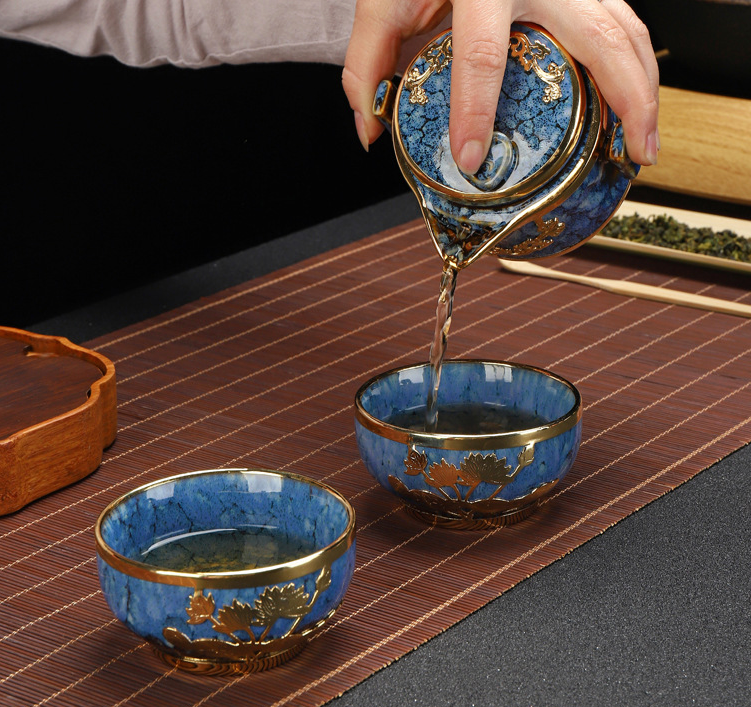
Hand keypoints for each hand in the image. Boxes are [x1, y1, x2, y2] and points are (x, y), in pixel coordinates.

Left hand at [342, 0, 658, 171]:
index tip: (472, 158)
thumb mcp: (384, 3)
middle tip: (632, 153)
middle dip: (625, 100)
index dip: (475, 111)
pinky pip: (621, 23)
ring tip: (643, 143)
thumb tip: (372, 130)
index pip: (481, 55)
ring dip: (644, 87)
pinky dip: (633, 66)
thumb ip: (368, 64)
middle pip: (601, 38)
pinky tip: (633, 104)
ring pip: (626, 28)